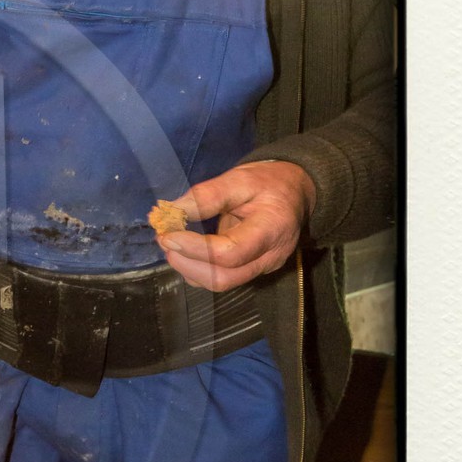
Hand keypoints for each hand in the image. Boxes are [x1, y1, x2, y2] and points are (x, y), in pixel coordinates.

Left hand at [156, 161, 316, 291]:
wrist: (296, 192)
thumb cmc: (269, 182)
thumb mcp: (240, 178)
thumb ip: (207, 195)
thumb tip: (171, 211)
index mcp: (272, 229)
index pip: (230, 253)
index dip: (194, 248)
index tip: (168, 234)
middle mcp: (270, 257)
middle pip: (224, 277)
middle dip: (187, 264)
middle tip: (165, 241)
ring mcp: (263, 268)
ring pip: (220, 283)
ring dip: (189, 268)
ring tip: (171, 245)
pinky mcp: (253, 271)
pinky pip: (222, 278)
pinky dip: (197, 269)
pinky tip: (186, 251)